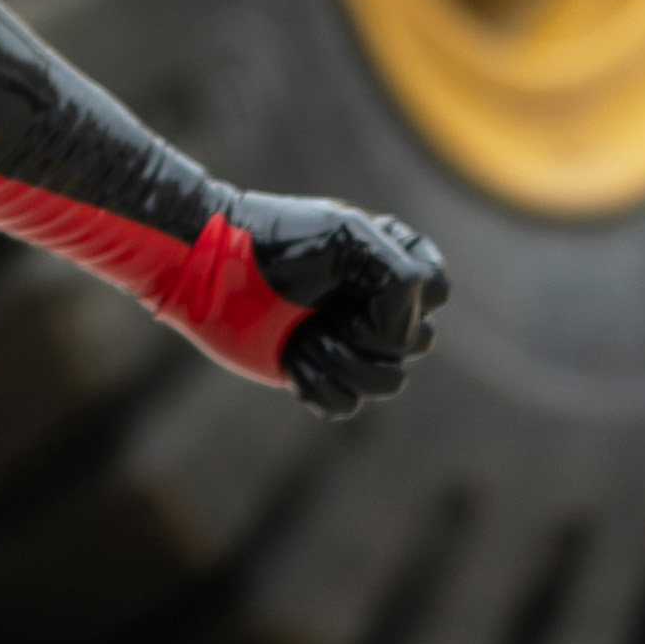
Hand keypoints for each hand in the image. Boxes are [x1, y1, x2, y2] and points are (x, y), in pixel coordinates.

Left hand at [241, 192, 448, 419]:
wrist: (209, 269)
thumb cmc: (276, 243)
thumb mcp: (350, 239)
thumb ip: (401, 280)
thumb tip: (402, 343)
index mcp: (395, 265)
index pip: (435, 294)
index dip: (399, 298)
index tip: (349, 280)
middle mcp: (379, 306)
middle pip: (416, 344)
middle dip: (361, 331)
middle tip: (314, 307)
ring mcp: (349, 343)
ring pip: (387, 382)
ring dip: (337, 360)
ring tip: (299, 335)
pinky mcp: (317, 373)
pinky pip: (346, 404)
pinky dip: (317, 385)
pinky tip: (290, 359)